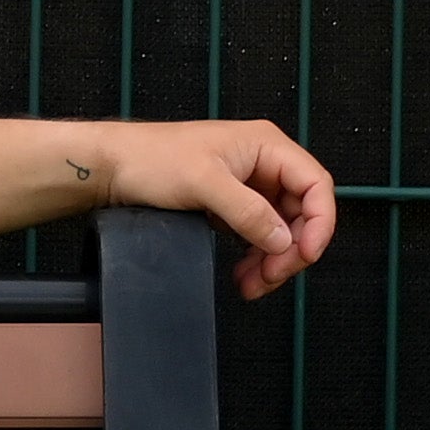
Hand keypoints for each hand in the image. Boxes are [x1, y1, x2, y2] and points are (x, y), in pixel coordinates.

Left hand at [94, 119, 338, 299]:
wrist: (110, 168)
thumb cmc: (150, 159)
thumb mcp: (204, 184)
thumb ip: (248, 212)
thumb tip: (283, 240)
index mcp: (266, 146)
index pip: (315, 184)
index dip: (320, 222)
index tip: (306, 254)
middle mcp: (262, 163)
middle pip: (300, 211)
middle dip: (290, 248)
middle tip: (271, 276)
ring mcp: (246, 184)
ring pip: (278, 227)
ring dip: (271, 258)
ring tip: (252, 284)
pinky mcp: (228, 203)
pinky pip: (255, 232)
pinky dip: (253, 255)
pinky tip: (243, 273)